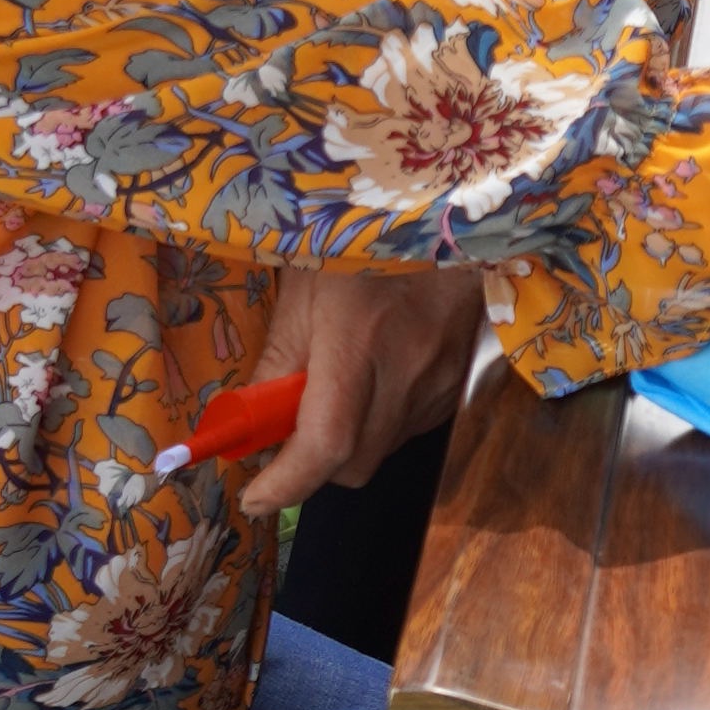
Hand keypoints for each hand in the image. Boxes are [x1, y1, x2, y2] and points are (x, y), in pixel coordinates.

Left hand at [233, 261, 484, 515]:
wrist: (449, 213)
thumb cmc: (365, 239)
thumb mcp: (305, 286)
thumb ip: (278, 359)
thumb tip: (248, 425)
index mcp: (358, 337)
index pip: (325, 442)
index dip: (285, 483)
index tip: (255, 496)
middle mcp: (407, 367)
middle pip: (354, 463)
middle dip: (314, 464)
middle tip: (289, 431)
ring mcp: (442, 376)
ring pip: (384, 449)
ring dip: (350, 440)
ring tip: (340, 385)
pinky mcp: (460, 378)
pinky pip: (412, 427)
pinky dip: (384, 421)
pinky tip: (378, 376)